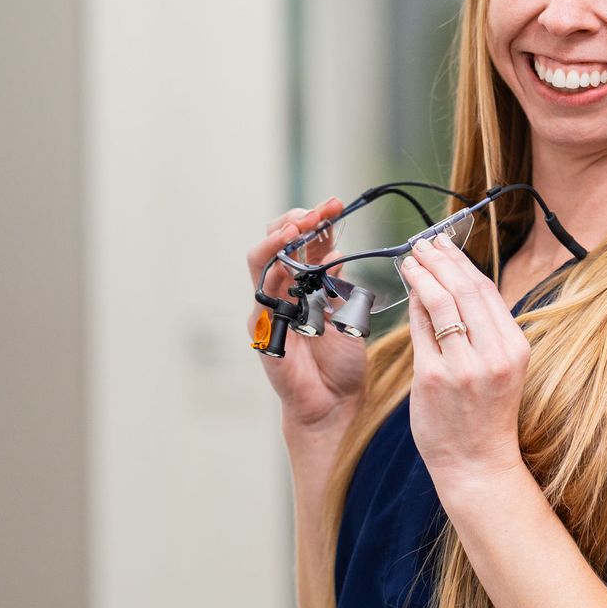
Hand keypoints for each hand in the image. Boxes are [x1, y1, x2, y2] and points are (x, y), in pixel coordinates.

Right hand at [247, 198, 365, 434]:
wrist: (334, 404)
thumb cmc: (339, 361)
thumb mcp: (345, 313)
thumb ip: (337, 283)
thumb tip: (335, 249)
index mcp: (303, 284)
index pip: (302, 241)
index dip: (315, 220)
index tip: (335, 204)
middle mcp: (281, 292)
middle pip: (274, 243)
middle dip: (294, 221)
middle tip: (319, 210)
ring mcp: (268, 309)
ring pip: (260, 262)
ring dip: (279, 240)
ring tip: (298, 226)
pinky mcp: (262, 332)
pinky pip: (262, 298)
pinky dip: (274, 276)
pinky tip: (289, 263)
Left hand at [399, 233, 530, 486]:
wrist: (477, 464)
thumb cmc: (486, 416)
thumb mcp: (499, 369)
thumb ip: (482, 331)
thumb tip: (453, 287)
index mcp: (516, 348)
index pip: (487, 292)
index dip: (463, 263)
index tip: (445, 245)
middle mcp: (494, 354)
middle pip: (465, 290)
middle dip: (442, 260)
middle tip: (424, 243)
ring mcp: (464, 366)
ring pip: (442, 303)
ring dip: (424, 275)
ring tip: (411, 258)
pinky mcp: (433, 378)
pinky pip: (422, 331)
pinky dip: (414, 304)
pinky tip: (408, 289)